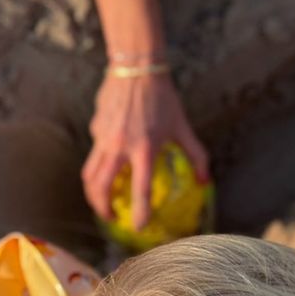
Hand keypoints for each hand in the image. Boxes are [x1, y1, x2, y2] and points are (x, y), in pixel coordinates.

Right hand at [82, 74, 208, 229]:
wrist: (137, 67)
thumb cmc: (163, 99)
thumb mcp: (182, 127)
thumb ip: (196, 155)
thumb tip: (204, 181)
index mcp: (145, 148)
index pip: (140, 189)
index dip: (140, 212)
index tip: (138, 227)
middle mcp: (120, 147)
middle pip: (101, 188)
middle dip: (103, 209)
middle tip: (111, 217)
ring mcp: (103, 138)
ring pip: (89, 175)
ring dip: (93, 194)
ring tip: (101, 201)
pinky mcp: (95, 129)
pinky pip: (94, 154)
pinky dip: (98, 166)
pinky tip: (109, 162)